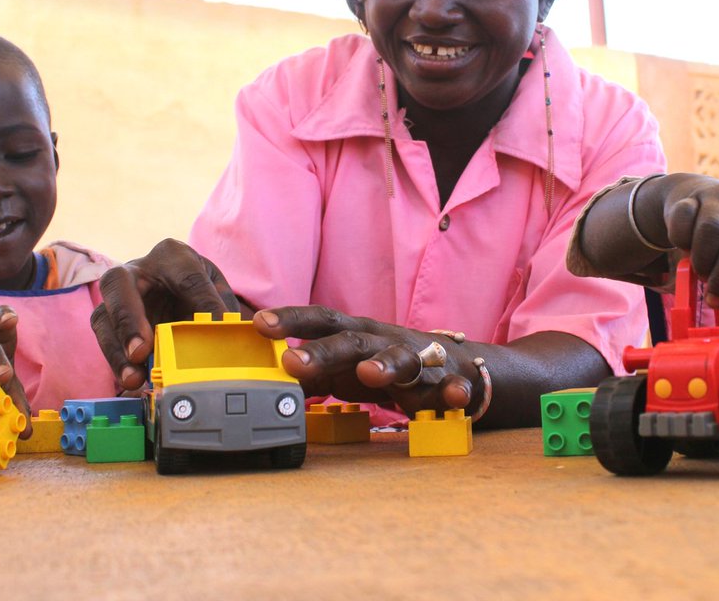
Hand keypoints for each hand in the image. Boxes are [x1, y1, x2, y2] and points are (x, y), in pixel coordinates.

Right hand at [91, 239, 240, 390]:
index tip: (217, 325)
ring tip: (134, 377)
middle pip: (119, 284)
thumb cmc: (198, 290)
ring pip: (104, 316)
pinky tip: (131, 379)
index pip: (187, 275)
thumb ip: (221, 306)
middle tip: (142, 350)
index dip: (203, 300)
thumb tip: (224, 329)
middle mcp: (137, 269)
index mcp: (172, 255)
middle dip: (128, 318)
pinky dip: (116, 362)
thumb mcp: (216, 290)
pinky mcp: (107, 319)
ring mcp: (116, 294)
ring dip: (117, 349)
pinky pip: (103, 338)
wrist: (177, 292)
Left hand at [253, 305, 479, 414]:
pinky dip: (454, 392)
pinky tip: (454, 398)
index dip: (291, 320)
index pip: (321, 321)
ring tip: (369, 374)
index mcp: (358, 336)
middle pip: (353, 341)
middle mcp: (385, 342)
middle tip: (292, 362)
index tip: (259, 323)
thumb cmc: (390, 366)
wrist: (459, 367)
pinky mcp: (449, 383)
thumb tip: (266, 386)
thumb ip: (312, 376)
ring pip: (404, 359)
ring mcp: (420, 361)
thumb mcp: (347, 368)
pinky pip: (453, 387)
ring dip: (387, 365)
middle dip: (324, 351)